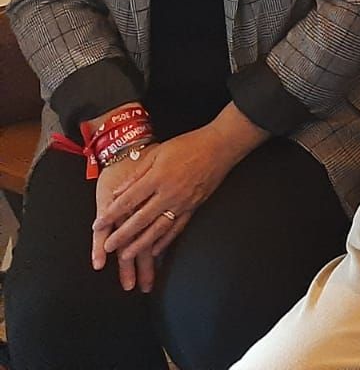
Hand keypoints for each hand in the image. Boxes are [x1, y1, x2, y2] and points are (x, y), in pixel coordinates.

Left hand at [95, 128, 232, 288]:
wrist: (221, 146)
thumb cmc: (189, 145)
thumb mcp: (158, 152)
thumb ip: (137, 173)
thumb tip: (118, 192)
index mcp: (157, 177)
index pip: (128, 200)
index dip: (111, 214)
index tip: (97, 225)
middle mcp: (169, 193)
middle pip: (140, 219)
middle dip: (122, 235)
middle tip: (108, 247)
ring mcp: (182, 202)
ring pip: (158, 229)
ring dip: (141, 244)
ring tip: (126, 255)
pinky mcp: (194, 207)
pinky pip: (177, 228)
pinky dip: (165, 241)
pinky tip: (155, 250)